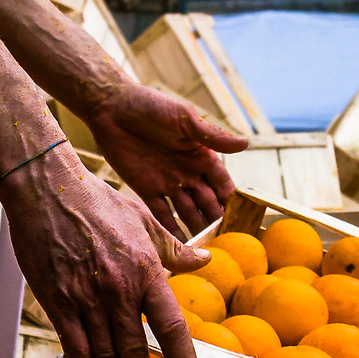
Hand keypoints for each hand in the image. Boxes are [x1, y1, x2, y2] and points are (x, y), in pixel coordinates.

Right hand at [0, 151, 208, 357]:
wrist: (47, 189)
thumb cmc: (97, 201)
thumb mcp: (144, 220)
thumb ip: (174, 249)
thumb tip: (204, 260)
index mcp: (146, 271)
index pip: (171, 328)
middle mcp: (120, 291)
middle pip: (136, 353)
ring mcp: (87, 298)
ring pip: (105, 357)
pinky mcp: (58, 301)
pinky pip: (74, 346)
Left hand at [84, 83, 247, 236]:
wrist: (112, 108)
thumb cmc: (152, 106)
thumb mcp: (185, 119)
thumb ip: (213, 136)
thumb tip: (246, 144)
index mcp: (202, 155)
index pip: (222, 184)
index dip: (231, 202)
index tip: (241, 221)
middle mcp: (188, 172)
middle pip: (208, 202)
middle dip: (217, 220)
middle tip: (227, 243)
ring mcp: (168, 182)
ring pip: (188, 212)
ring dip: (198, 228)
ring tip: (207, 250)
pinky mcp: (146, 189)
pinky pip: (162, 214)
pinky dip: (172, 230)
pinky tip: (180, 247)